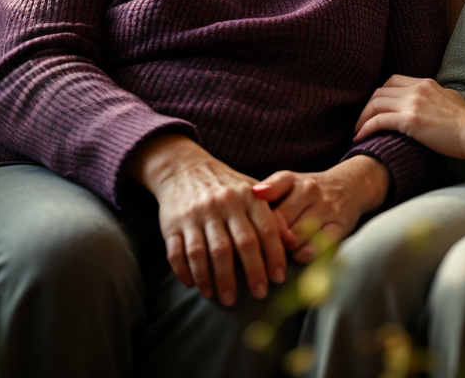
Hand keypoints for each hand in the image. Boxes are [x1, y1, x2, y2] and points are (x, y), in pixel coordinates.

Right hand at [125, 133, 294, 305]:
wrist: (183, 167)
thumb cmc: (225, 185)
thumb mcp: (250, 190)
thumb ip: (270, 214)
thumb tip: (292, 243)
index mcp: (246, 196)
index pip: (265, 229)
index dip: (274, 255)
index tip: (279, 278)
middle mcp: (222, 204)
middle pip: (238, 244)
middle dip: (250, 273)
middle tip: (258, 294)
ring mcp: (196, 215)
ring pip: (206, 253)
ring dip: (216, 279)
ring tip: (224, 297)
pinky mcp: (172, 225)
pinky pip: (178, 254)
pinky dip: (186, 273)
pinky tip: (194, 286)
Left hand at [252, 156, 389, 263]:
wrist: (350, 186)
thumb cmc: (309, 190)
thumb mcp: (288, 181)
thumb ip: (270, 188)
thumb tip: (254, 192)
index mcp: (293, 180)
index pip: (268, 206)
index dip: (258, 226)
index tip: (253, 236)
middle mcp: (311, 191)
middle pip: (280, 225)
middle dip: (271, 240)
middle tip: (266, 247)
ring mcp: (327, 209)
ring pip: (297, 239)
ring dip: (287, 249)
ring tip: (284, 249)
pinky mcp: (341, 227)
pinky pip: (317, 248)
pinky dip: (305, 255)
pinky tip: (301, 252)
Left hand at [353, 75, 464, 158]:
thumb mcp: (450, 98)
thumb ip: (435, 96)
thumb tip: (429, 101)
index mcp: (425, 82)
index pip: (392, 81)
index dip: (380, 94)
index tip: (375, 108)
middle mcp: (417, 89)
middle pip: (379, 91)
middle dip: (367, 107)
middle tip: (362, 121)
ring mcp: (412, 103)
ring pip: (375, 104)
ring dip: (362, 118)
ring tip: (358, 131)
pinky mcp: (410, 121)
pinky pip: (379, 121)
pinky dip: (366, 128)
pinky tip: (360, 137)